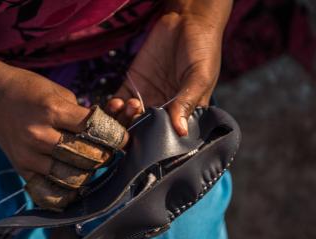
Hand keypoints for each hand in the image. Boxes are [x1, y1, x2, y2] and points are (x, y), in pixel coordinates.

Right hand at [0, 20, 132, 209]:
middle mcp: (40, 135)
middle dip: (103, 155)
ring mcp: (29, 155)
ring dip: (87, 173)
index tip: (121, 138)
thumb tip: (108, 133)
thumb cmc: (30, 89)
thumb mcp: (60, 92)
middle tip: (105, 151)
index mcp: (52, 110)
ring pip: (72, 177)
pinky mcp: (21, 169)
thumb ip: (82, 115)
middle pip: (87, 156)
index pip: (95, 130)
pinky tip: (73, 184)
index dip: (115, 135)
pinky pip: (49, 190)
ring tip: (88, 164)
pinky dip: (66, 191)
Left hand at [108, 0, 232, 135]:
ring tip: (131, 105)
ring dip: (124, 119)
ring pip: (128, 120)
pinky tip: (116, 103)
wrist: (186, 20)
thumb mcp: (200, 78)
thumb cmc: (202, 50)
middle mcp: (163, 109)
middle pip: (144, 131)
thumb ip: (187, 103)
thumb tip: (181, 131)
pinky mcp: (132, 85)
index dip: (157, 141)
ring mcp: (146, 98)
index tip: (150, 139)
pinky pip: (118, 103)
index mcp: (183, 113)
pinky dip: (113, 107)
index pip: (168, 135)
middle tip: (137, 118)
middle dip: (136, 130)